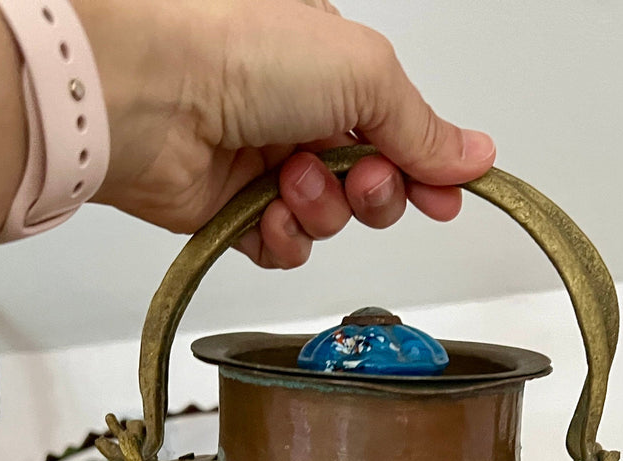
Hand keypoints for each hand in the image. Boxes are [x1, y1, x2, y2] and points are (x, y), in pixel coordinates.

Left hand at [75, 0, 494, 267]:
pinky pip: (282, 247)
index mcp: (329, 64)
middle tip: (358, 179)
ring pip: (329, 219)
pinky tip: (268, 215)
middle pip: (371, 180)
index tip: (446, 197)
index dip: (426, 166)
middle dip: (375, 191)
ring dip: (323, 210)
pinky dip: (283, 240)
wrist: (147, 90)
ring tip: (291, 182)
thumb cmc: (244, 50)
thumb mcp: (366, 73)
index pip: (398, 127)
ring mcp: (260, 161)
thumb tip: (475, 156)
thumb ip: (423, 127)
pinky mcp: (227, 210)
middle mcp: (295, 110)